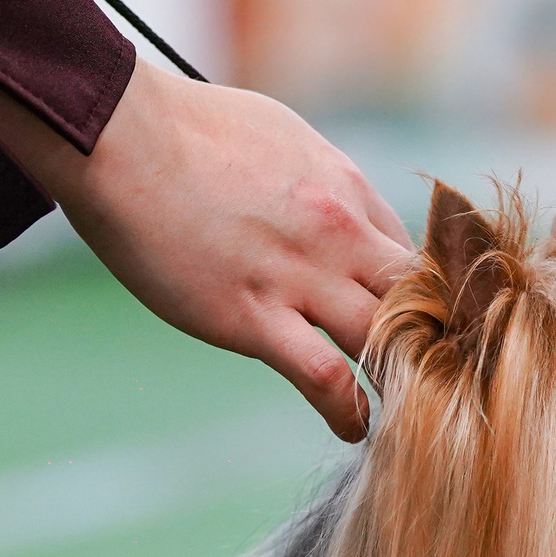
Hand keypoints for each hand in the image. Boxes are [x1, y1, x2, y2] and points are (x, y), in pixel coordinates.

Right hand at [0, 59, 412, 440]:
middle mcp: (338, 231)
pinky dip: (348, 411)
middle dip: (435, 341)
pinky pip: (325, 377)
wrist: (120, 136)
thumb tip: (325, 205)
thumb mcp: (279, 139)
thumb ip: (315, 181)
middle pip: (422, 300)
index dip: (421, 300)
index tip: (414, 330)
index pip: (414, 256)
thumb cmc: (186, 129)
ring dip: (400, 382)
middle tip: (434, 380)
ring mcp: (299, 275)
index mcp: (345, 188)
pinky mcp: (253, 315)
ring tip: (402, 415)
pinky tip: (352, 427)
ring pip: (386, 341)